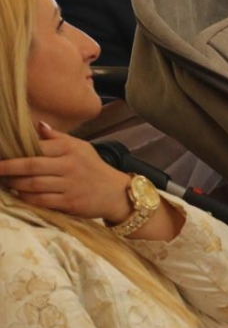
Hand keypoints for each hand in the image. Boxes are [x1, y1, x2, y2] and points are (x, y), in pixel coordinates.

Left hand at [0, 122, 131, 222]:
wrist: (115, 192)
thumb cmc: (93, 168)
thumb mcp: (81, 148)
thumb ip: (58, 138)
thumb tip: (37, 124)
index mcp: (70, 149)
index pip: (38, 148)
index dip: (15, 152)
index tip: (0, 154)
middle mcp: (70, 166)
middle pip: (31, 166)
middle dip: (8, 168)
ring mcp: (69, 185)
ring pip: (33, 185)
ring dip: (14, 184)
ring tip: (5, 182)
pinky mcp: (69, 202)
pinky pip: (40, 200)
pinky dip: (26, 198)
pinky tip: (19, 194)